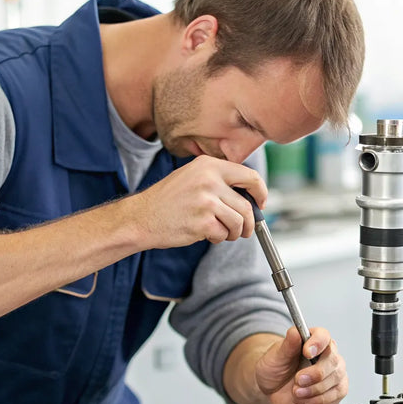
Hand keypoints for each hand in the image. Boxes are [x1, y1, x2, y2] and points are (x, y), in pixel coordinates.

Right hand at [126, 156, 266, 247]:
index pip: (249, 176)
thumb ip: (219, 181)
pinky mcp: (203, 222)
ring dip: (233, 233)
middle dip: (249, 222)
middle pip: (246, 205)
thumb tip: (250, 197)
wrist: (141, 217)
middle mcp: (209, 179)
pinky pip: (223, 234)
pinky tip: (205, 235)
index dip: (260, 192)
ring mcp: (206, 201)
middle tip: (244, 230)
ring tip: (221, 232)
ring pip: (238, 222)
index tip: (261, 204)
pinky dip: (218, 239)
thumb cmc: (168, 200)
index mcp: (208, 165)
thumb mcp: (193, 177)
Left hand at [254, 327, 347, 403]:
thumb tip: (295, 332)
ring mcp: (335, 374)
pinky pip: (333, 398)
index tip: (306, 353)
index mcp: (315, 340)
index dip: (317, 343)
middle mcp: (329, 355)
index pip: (323, 336)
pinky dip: (317, 402)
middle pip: (333, 361)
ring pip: (335, 381)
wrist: (274, 390)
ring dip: (313, 391)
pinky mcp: (336, 392)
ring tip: (296, 392)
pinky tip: (304, 402)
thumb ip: (287, 345)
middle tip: (298, 380)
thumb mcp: (275, 356)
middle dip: (314, 374)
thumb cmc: (276, 368)